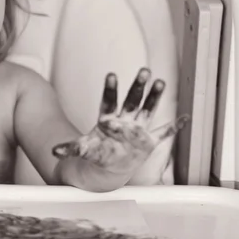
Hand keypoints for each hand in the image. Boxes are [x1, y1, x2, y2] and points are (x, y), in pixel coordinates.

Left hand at [52, 68, 188, 176]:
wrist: (109, 168)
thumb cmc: (96, 154)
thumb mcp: (82, 150)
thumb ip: (70, 149)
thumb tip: (54, 151)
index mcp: (107, 120)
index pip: (109, 101)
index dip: (110, 89)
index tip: (111, 75)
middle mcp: (124, 121)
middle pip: (132, 100)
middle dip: (138, 86)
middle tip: (143, 70)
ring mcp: (137, 129)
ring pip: (148, 110)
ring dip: (154, 97)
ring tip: (160, 81)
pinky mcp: (148, 141)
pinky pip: (164, 133)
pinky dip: (175, 127)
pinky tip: (185, 117)